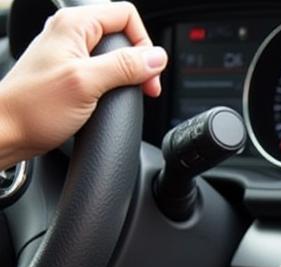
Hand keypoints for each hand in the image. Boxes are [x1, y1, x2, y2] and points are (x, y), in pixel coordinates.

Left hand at [0, 3, 166, 167]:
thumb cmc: (35, 107)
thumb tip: (157, 58)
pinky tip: (111, 100)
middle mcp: (70, 33)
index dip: (144, 44)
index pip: (126, 15)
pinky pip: (100, 69)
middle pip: (121, 34)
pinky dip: (112, 83)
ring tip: (127, 96)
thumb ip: (124, 67)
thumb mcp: (87, 84)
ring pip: (112, 53)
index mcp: (74, 25)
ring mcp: (67, 52)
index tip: (148, 75)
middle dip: (138, 61)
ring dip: (127, 74)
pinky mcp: (68, 72)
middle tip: (143, 90)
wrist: (8, 129)